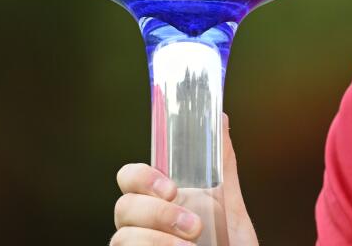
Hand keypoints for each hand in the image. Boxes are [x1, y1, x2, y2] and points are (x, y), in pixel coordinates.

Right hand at [111, 113, 259, 244]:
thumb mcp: (229, 207)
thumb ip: (221, 167)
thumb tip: (220, 119)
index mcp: (158, 201)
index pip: (129, 178)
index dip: (141, 177)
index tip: (171, 187)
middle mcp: (140, 226)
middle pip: (123, 207)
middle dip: (157, 214)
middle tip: (193, 226)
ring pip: (121, 239)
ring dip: (157, 241)